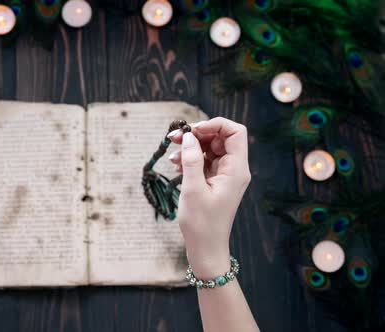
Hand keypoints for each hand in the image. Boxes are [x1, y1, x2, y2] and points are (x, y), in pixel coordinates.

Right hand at [168, 117, 250, 278]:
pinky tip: (176, 165)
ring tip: (171, 153)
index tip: (192, 130)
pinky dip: (190, 159)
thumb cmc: (202, 223)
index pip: (235, 132)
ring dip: (190, 147)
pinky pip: (204, 162)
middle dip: (197, 134)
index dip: (215, 125)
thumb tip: (187, 136)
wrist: (206, 248)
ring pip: (210, 149)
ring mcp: (224, 176)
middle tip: (174, 137)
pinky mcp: (214, 182)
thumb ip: (191, 159)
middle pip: (220, 138)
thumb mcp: (193, 189)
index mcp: (236, 170)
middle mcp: (233, 169)